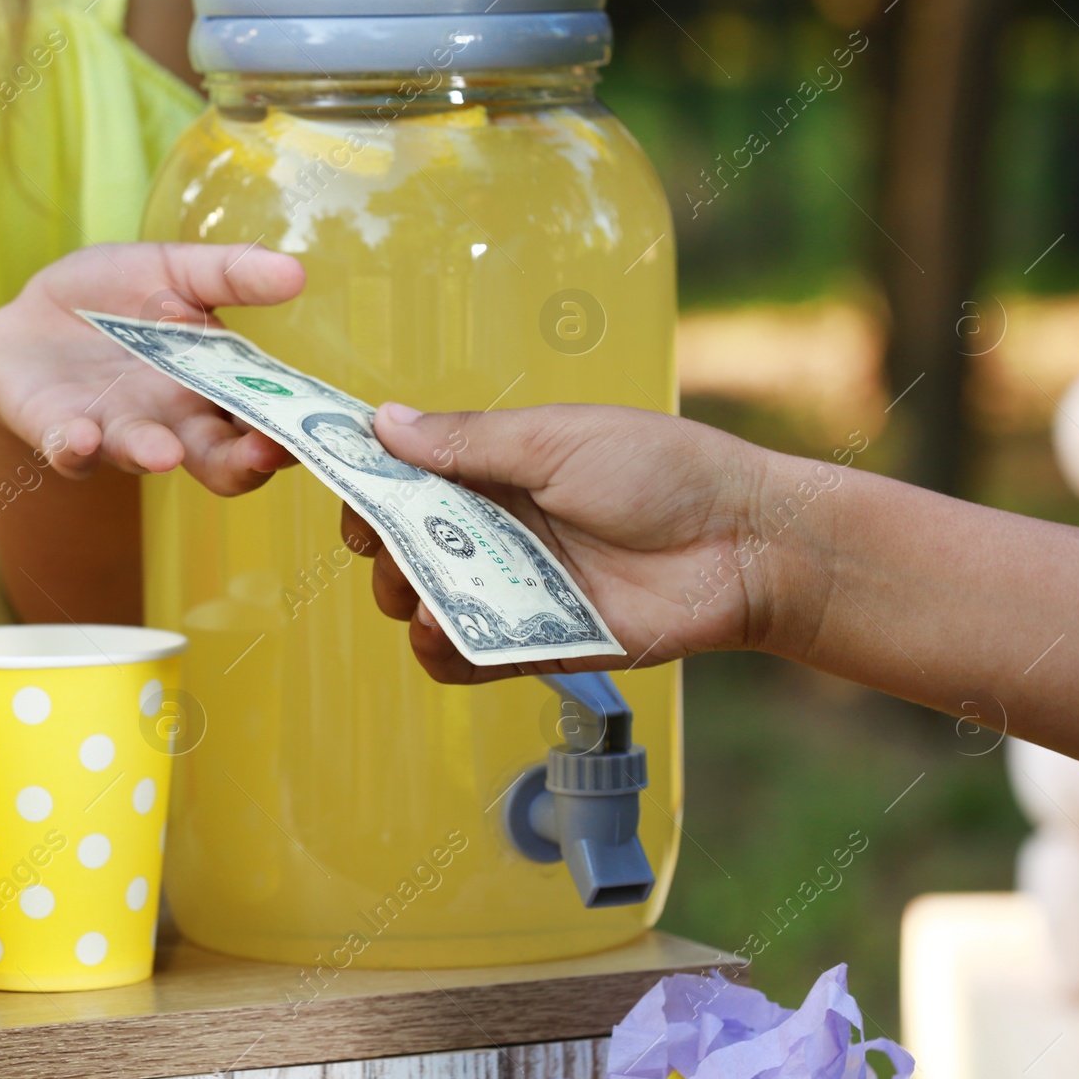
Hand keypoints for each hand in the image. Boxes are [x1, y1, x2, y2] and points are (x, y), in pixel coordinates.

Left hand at [0, 242, 305, 494]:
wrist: (29, 316)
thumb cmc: (114, 298)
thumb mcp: (172, 270)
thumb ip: (228, 274)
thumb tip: (296, 273)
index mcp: (211, 387)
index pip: (262, 421)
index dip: (288, 430)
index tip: (310, 424)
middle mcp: (172, 422)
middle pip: (219, 462)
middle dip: (242, 463)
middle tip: (263, 452)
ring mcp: (115, 432)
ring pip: (141, 455)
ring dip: (152, 453)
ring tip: (162, 452)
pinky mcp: (56, 432)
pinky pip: (67, 451)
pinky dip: (73, 448)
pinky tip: (80, 436)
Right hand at [342, 402, 826, 682]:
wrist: (746, 546)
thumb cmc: (663, 470)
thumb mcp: (556, 439)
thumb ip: (466, 441)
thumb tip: (381, 421)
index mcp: (495, 466)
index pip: (405, 473)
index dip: (363, 478)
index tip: (333, 480)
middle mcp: (494, 526)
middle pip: (399, 543)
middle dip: (380, 546)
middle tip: (388, 544)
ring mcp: (511, 586)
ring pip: (419, 602)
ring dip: (405, 598)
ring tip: (426, 592)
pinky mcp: (534, 642)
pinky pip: (462, 656)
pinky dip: (441, 649)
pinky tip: (446, 632)